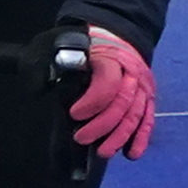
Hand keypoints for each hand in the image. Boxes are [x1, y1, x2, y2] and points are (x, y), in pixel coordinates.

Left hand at [65, 24, 157, 158]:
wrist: (117, 33)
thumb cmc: (87, 43)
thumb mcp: (66, 44)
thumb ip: (54, 64)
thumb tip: (39, 88)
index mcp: (111, 58)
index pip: (108, 83)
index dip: (92, 102)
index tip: (74, 114)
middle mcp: (131, 73)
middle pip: (123, 103)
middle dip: (103, 125)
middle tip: (82, 139)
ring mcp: (143, 86)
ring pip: (136, 114)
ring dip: (121, 136)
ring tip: (103, 152)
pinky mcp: (149, 97)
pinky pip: (147, 119)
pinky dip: (141, 138)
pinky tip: (132, 154)